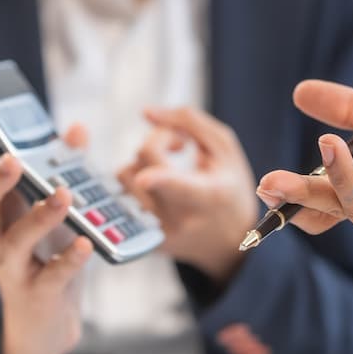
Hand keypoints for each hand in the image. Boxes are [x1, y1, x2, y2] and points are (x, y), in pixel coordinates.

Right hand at [0, 95, 93, 353]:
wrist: (46, 325)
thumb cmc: (46, 258)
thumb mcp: (53, 213)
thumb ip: (62, 170)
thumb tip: (76, 127)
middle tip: (11, 159)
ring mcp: (13, 269)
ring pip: (13, 243)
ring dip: (38, 217)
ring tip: (63, 195)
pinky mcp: (38, 294)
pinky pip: (52, 277)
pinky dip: (68, 260)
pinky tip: (85, 244)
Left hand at [116, 107, 257, 282]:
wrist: (231, 241)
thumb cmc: (229, 187)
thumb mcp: (224, 149)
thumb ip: (188, 121)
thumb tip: (146, 112)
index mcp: (208, 195)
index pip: (178, 184)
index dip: (160, 179)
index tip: (146, 177)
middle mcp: (181, 218)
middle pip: (143, 166)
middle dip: (156, 142)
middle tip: (180, 145)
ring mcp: (160, 233)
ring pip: (125, 179)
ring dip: (140, 163)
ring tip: (166, 168)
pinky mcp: (145, 241)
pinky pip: (121, 198)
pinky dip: (135, 183)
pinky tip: (157, 187)